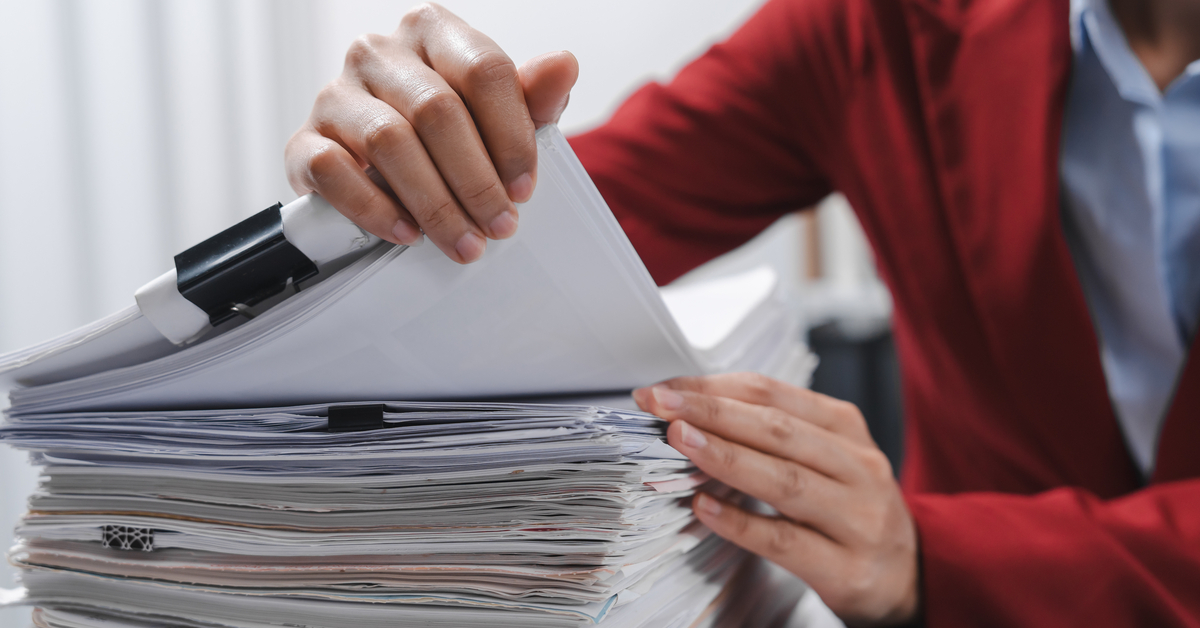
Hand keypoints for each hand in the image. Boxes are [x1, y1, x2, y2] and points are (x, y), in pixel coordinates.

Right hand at [285, 3, 578, 263]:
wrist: (381, 174)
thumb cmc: (448, 138)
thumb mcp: (499, 118)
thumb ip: (532, 97)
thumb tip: (564, 65)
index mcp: (433, 33)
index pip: (483, 71)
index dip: (511, 136)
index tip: (524, 190)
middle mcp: (379, 52)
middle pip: (437, 110)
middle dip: (475, 180)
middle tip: (498, 227)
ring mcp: (336, 94)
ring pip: (390, 142)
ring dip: (434, 203)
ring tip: (463, 243)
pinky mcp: (304, 141)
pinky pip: (334, 171)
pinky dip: (375, 209)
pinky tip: (407, 234)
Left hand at [633, 373, 918, 625]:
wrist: (907, 574)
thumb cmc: (848, 506)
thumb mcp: (823, 457)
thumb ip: (770, 434)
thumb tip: (691, 413)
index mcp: (845, 427)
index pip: (772, 395)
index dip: (714, 388)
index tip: (664, 389)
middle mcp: (858, 466)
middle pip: (778, 431)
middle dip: (713, 413)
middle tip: (661, 406)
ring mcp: (858, 518)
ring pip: (786, 481)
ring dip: (727, 457)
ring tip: (680, 442)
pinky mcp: (847, 567)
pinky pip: (787, 541)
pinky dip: (743, 522)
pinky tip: (705, 509)